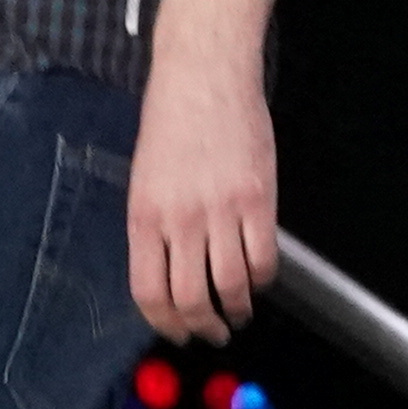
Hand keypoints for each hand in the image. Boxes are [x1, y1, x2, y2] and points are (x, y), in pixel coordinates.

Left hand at [126, 51, 278, 343]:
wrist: (204, 76)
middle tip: (214, 331)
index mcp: (144, 217)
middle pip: (191, 298)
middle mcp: (180, 220)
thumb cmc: (172, 121)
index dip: (165, 324)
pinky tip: (260, 277)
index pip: (149, 292)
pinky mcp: (258, 199)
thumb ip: (156, 229)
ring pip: (231, 284)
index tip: (179, 332)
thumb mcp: (145, 180)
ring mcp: (221, 210)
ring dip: (238, 307)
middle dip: (204, 326)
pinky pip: (264, 257)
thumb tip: (171, 275)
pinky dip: (264, 278)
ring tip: (241, 310)